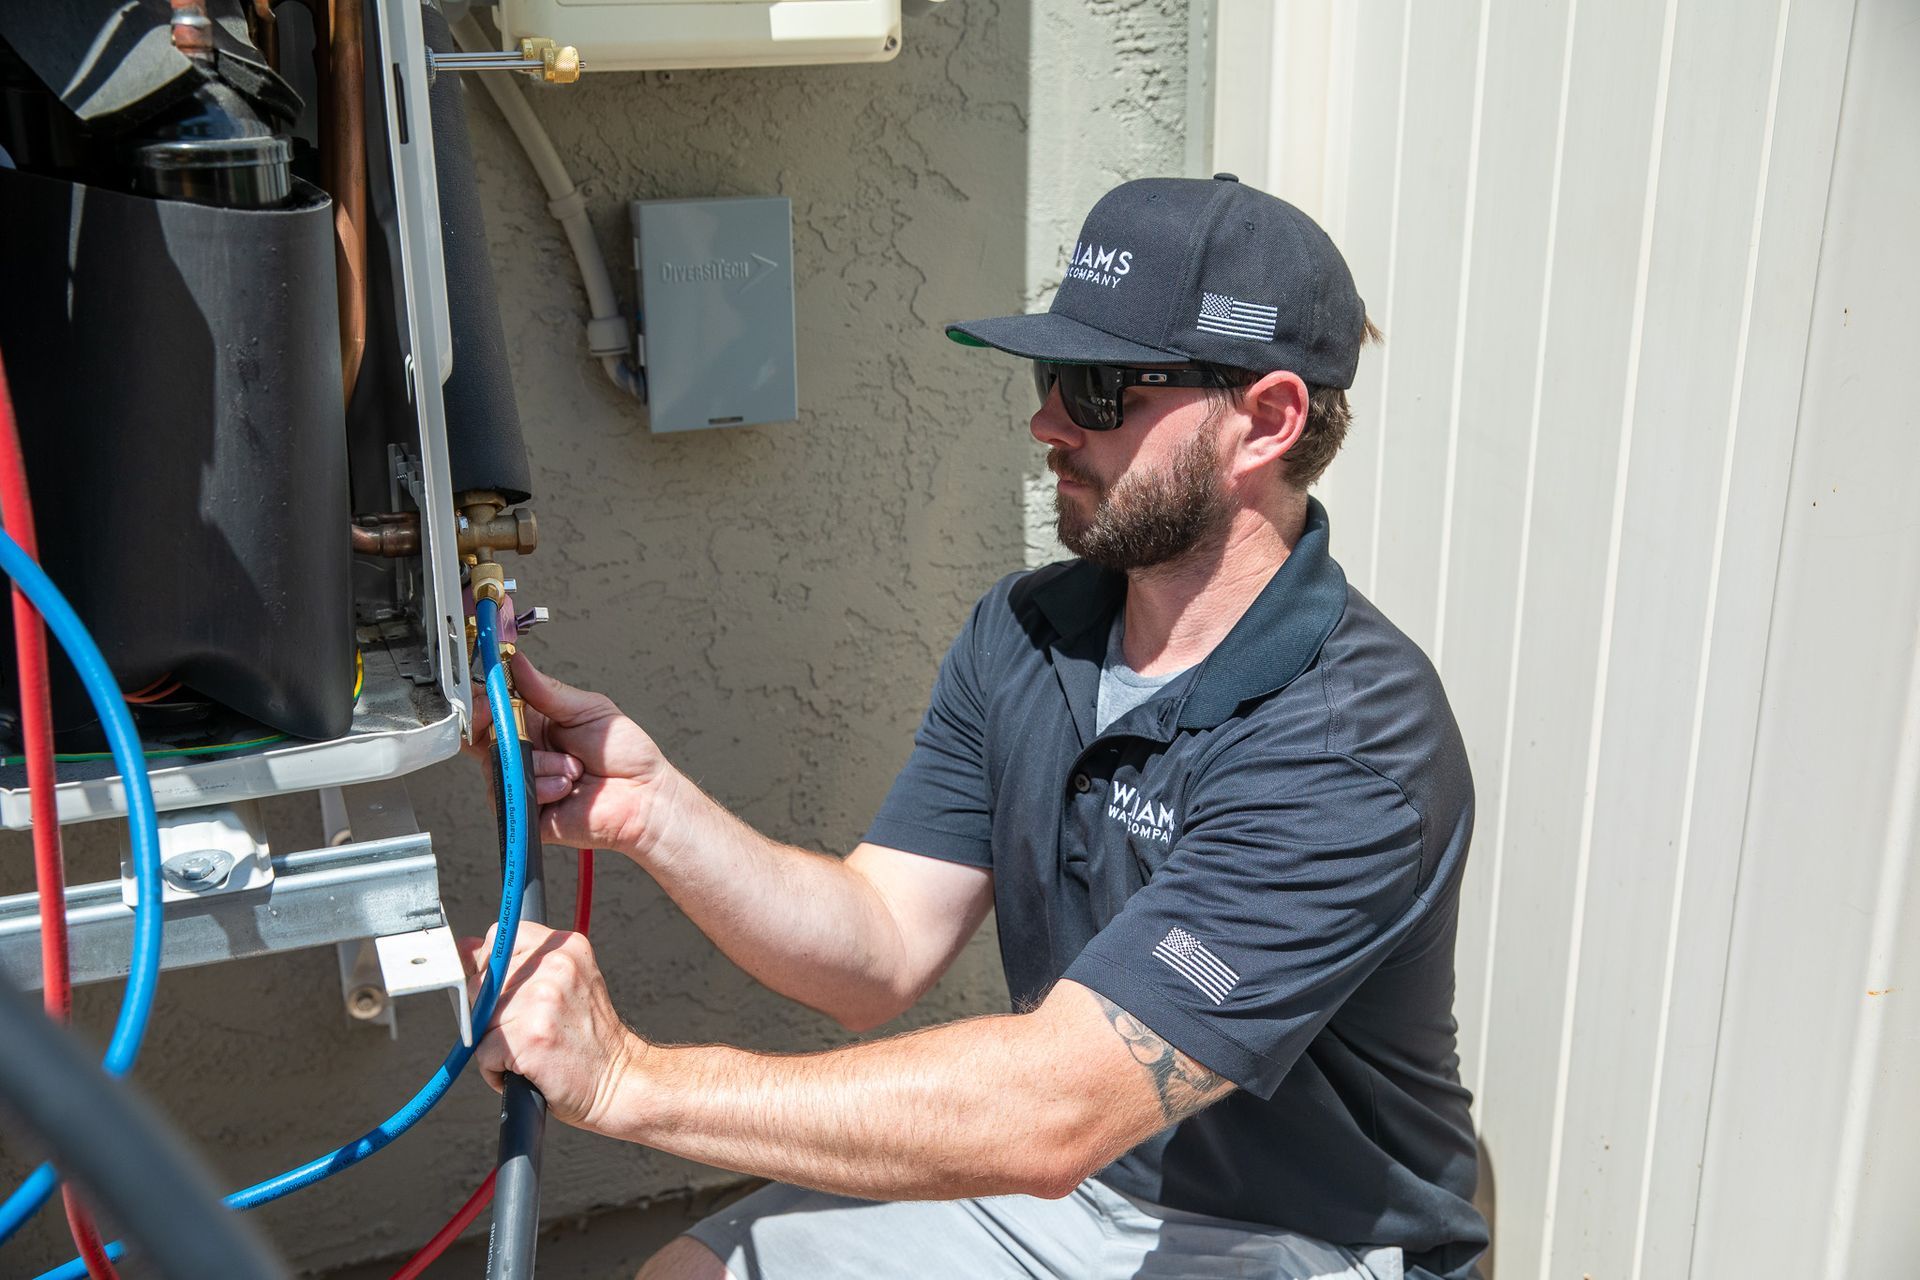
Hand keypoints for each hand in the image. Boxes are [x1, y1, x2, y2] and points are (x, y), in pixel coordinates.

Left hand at [461, 923, 642, 1132]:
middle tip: (530, 1029)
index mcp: (566, 946)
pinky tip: (527, 1070)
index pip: (499, 939)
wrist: (620, 1080)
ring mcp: (542, 1000)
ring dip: (495, 1044)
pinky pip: (483, 1053)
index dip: (495, 971)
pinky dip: (496, 1071)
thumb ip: (519, 964)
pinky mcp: (530, 1036)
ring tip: (530, 1050)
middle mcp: (555, 965)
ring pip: (480, 1021)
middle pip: (482, 983)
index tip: (510, 994)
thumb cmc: (589, 1038)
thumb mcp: (566, 983)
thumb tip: (465, 949)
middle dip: (493, 1013)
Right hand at [471, 653, 677, 856]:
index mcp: (536, 721)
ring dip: (541, 764)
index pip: (493, 708)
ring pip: (501, 766)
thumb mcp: (589, 710)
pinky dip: (543, 788)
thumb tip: (517, 663)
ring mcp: (524, 780)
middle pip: (482, 739)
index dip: (482, 701)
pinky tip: (566, 787)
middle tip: (530, 734)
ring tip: (574, 767)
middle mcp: (526, 751)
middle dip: (503, 733)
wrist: (644, 797)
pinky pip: (514, 795)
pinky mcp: (527, 810)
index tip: (489, 697)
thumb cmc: (626, 755)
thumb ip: (548, 691)